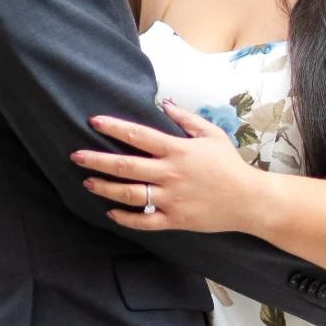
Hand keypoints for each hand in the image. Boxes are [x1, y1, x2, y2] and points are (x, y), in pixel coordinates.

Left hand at [72, 103, 258, 233]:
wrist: (249, 200)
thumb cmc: (230, 165)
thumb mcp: (212, 135)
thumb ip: (186, 119)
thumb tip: (164, 104)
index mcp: (178, 150)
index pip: (138, 136)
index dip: (114, 127)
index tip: (93, 121)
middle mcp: (171, 174)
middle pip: (126, 166)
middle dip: (97, 160)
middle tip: (76, 156)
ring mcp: (171, 199)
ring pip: (130, 195)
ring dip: (105, 188)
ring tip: (87, 182)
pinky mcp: (175, 220)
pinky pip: (144, 221)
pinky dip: (125, 218)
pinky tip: (111, 212)